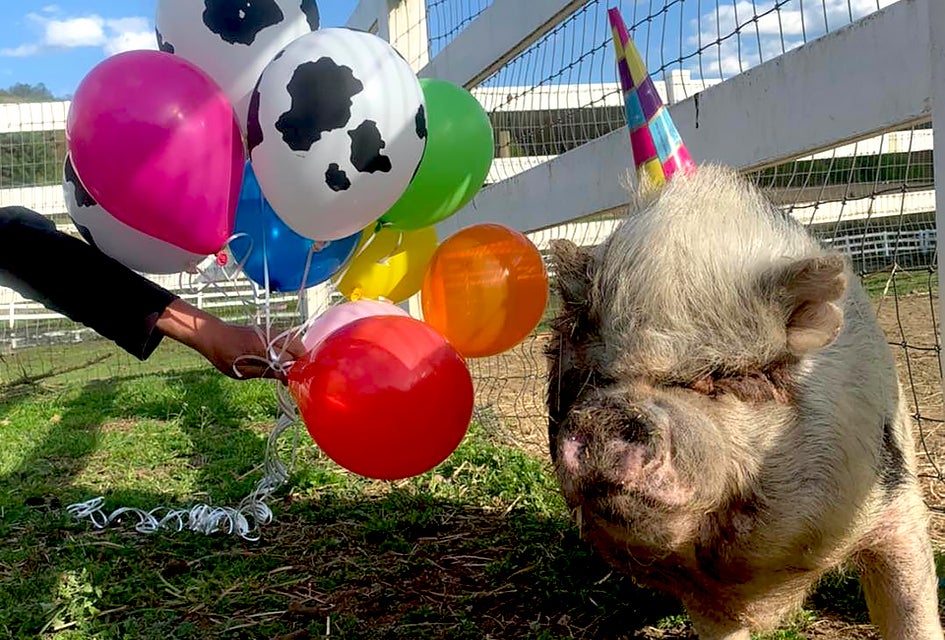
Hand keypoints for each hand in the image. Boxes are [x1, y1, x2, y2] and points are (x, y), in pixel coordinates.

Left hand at [155, 299, 306, 381]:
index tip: (294, 383)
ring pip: (295, 341)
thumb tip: (285, 378)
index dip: (294, 373)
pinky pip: (288, 339)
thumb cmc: (223, 354)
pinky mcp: (269, 330)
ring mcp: (271, 330)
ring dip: (297, 356)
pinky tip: (284, 360)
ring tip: (290, 370)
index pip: (289, 360)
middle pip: (298, 348)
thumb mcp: (241, 370)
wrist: (212, 334)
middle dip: (300, 363)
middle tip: (295, 378)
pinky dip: (291, 349)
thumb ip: (266, 372)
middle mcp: (270, 335)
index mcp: (263, 346)